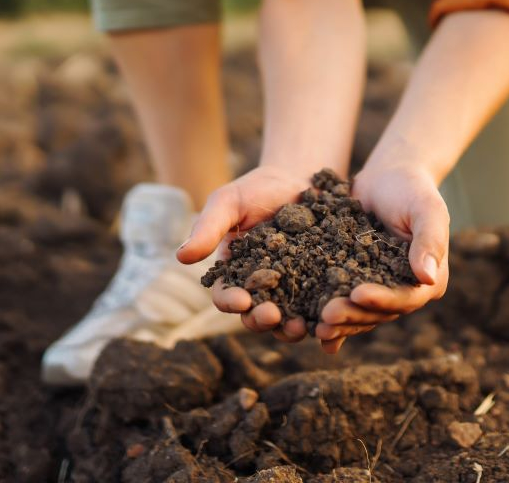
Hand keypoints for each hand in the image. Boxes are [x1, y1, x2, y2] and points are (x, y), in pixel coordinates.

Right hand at [175, 165, 312, 344]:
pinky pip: (317, 307)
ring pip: (286, 318)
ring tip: (300, 327)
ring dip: (290, 328)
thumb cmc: (255, 190)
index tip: (241, 301)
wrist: (298, 180)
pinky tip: (327, 321)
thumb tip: (180, 257)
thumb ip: (208, 229)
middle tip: (273, 316)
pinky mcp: (318, 285)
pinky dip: (320, 318)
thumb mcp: (228, 202)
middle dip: (261, 320)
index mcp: (234, 272)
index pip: (226, 295)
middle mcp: (261, 287)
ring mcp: (290, 289)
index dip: (230, 302)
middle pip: (255, 315)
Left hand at [313, 162, 449, 350]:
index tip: (357, 295)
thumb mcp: (426, 209)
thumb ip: (429, 240)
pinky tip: (309, 326)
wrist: (387, 177)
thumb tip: (427, 277)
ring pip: (359, 312)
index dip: (382, 300)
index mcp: (429, 279)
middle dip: (353, 315)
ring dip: (339, 322)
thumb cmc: (412, 188)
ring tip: (316, 326)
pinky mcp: (356, 280)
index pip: (405, 298)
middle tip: (326, 317)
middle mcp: (405, 290)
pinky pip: (343, 300)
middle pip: (379, 312)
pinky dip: (327, 312)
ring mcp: (379, 288)